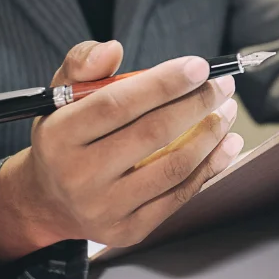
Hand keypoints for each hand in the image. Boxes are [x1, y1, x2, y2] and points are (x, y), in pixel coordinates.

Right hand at [0, 40, 243, 261]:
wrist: (51, 201)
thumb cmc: (65, 138)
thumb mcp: (60, 95)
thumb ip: (83, 64)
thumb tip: (113, 49)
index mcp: (59, 136)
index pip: (117, 104)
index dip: (163, 83)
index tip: (199, 66)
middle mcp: (79, 175)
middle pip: (152, 134)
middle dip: (197, 104)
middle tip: (222, 85)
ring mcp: (105, 207)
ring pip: (174, 167)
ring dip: (211, 135)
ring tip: (227, 111)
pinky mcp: (130, 229)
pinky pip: (180, 195)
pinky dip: (211, 167)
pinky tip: (227, 144)